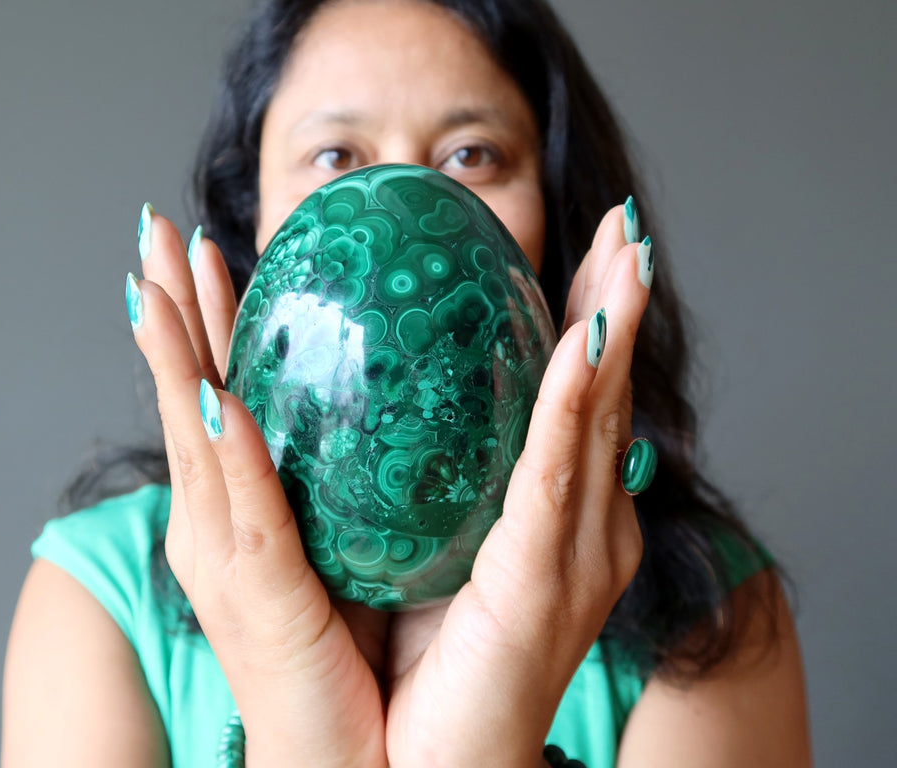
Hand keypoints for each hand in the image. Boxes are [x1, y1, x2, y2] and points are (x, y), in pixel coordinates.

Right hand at [128, 209, 387, 767]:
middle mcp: (225, 525)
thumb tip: (412, 420)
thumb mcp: (376, 548)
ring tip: (153, 278)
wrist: (376, 757)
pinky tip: (218, 394)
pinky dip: (226, 447)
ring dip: (173, 352)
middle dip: (173, 312)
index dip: (210, 324)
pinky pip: (244, 508)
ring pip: (195, 433)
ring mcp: (228, 559)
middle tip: (155, 233)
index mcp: (254, 510)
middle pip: (194, 395)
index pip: (228, 395)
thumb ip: (371, 485)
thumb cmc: (373, 658)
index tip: (208, 253)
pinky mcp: (256, 598)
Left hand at [383, 203, 651, 767]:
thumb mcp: (422, 547)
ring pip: (594, 419)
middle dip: (614, 304)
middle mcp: (580, 528)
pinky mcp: (545, 583)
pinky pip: (555, 477)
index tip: (591, 254)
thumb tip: (398, 417)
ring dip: (612, 327)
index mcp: (549, 518)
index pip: (569, 401)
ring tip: (627, 253)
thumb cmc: (424, 660)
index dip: (586, 324)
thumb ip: (434, 484)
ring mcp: (574, 555)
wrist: (424, 764)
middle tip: (626, 228)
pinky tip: (587, 342)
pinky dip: (575, 403)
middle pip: (598, 394)